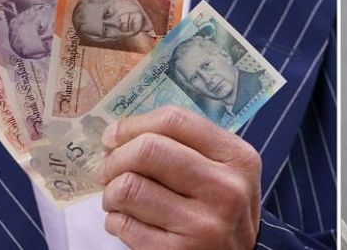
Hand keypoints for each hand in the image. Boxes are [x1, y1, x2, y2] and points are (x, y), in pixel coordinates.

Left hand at [100, 106, 261, 249]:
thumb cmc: (222, 211)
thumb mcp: (225, 173)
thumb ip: (190, 148)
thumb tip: (123, 135)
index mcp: (238, 158)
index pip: (175, 121)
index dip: (134, 125)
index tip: (114, 136)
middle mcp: (225, 189)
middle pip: (148, 150)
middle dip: (116, 158)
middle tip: (108, 169)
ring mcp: (202, 224)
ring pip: (129, 187)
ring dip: (111, 192)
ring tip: (117, 198)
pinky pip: (125, 224)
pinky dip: (115, 221)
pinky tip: (126, 222)